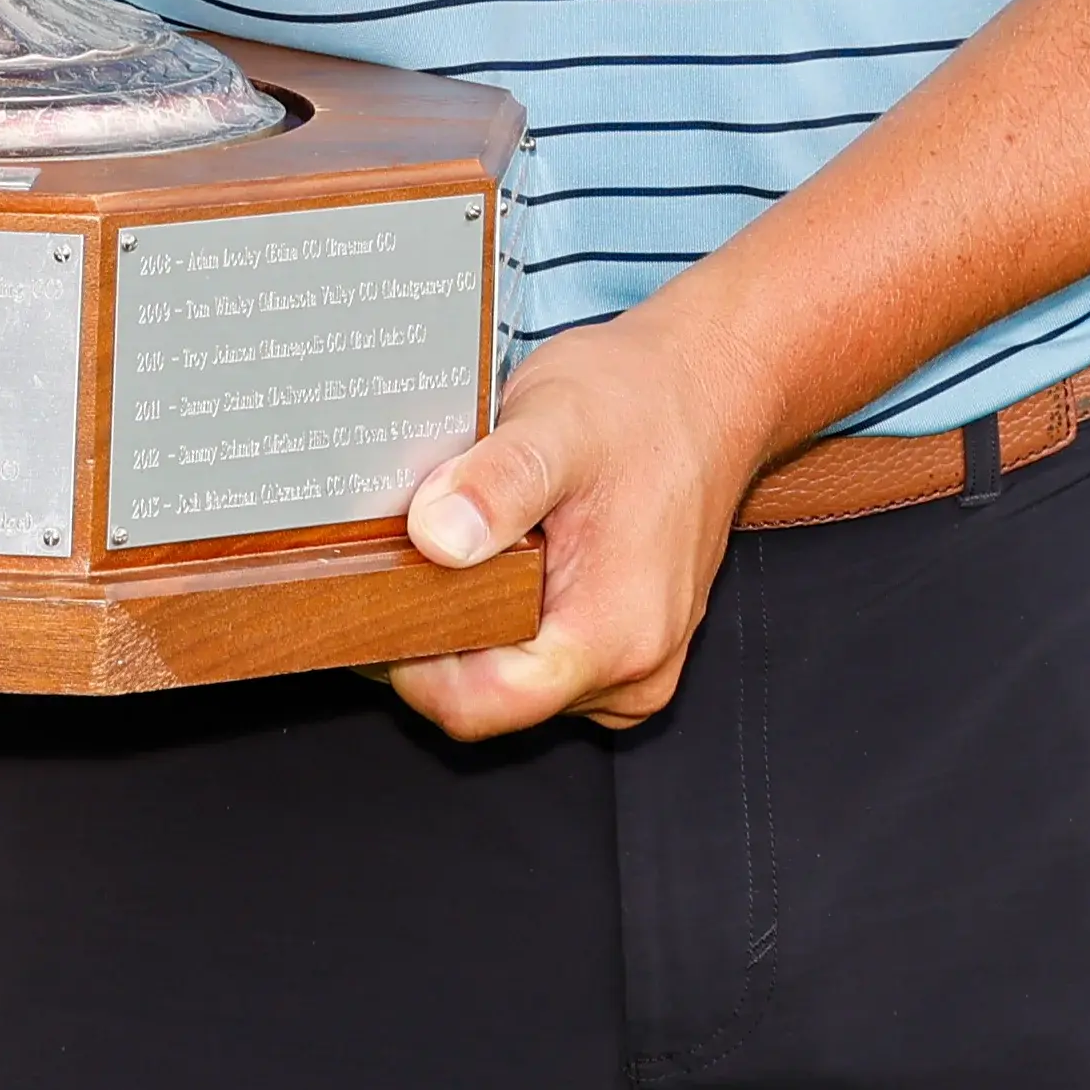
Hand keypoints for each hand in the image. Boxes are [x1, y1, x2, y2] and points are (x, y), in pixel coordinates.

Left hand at [391, 303, 783, 741]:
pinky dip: (513, 620)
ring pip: (520, 683)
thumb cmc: (643, 400)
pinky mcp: (633, 643)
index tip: (376, 610)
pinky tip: (504, 561)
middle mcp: (635, 670)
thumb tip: (434, 538)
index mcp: (615, 636)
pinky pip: (549, 659)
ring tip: (461, 551)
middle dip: (442, 642)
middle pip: (497, 700)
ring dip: (478, 629)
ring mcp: (639, 663)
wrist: (713, 383)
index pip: (484, 706)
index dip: (414, 668)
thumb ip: (496, 484)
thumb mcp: (557, 423)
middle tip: (404, 565)